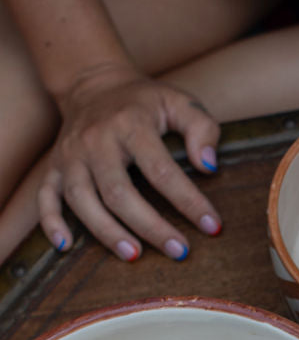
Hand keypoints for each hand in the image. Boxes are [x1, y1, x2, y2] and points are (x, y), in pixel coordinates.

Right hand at [39, 62, 222, 260]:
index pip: (161, 170)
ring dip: (106, 231)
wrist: (93, 84)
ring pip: (81, 200)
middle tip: (179, 251)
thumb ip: (202, 128)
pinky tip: (67, 247)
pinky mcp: (54, 167)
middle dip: (150, 226)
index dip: (188, 201)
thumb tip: (208, 166)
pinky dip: (52, 223)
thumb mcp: (179, 101)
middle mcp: (96, 141)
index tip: (212, 226)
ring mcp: (71, 156)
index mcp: (130, 124)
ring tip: (134, 255)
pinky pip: (45, 197)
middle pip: (118, 192)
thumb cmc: (144, 101)